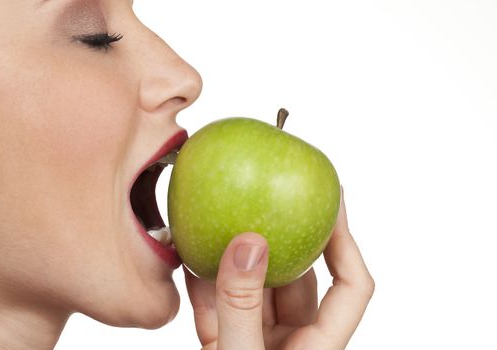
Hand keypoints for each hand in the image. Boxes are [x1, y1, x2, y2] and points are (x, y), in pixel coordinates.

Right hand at [185, 187, 373, 348]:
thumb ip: (242, 307)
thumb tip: (247, 245)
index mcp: (315, 348)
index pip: (350, 285)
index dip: (346, 240)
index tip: (333, 200)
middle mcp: (290, 342)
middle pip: (297, 278)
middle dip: (279, 239)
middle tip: (266, 198)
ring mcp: (256, 342)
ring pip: (252, 289)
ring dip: (234, 257)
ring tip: (223, 219)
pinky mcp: (222, 345)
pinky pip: (215, 305)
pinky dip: (204, 280)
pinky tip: (192, 254)